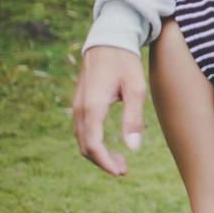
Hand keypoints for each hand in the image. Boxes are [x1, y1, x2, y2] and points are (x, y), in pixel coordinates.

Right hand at [72, 45, 146, 174]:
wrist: (109, 40)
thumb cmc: (126, 62)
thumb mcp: (136, 88)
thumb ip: (133, 118)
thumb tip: (133, 148)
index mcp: (93, 107)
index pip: (93, 145)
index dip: (105, 163)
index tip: (120, 173)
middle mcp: (80, 109)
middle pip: (85, 146)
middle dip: (102, 162)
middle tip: (123, 170)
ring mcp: (77, 106)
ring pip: (82, 140)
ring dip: (98, 154)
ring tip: (120, 162)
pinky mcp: (80, 103)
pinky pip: (82, 130)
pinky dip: (94, 143)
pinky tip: (110, 145)